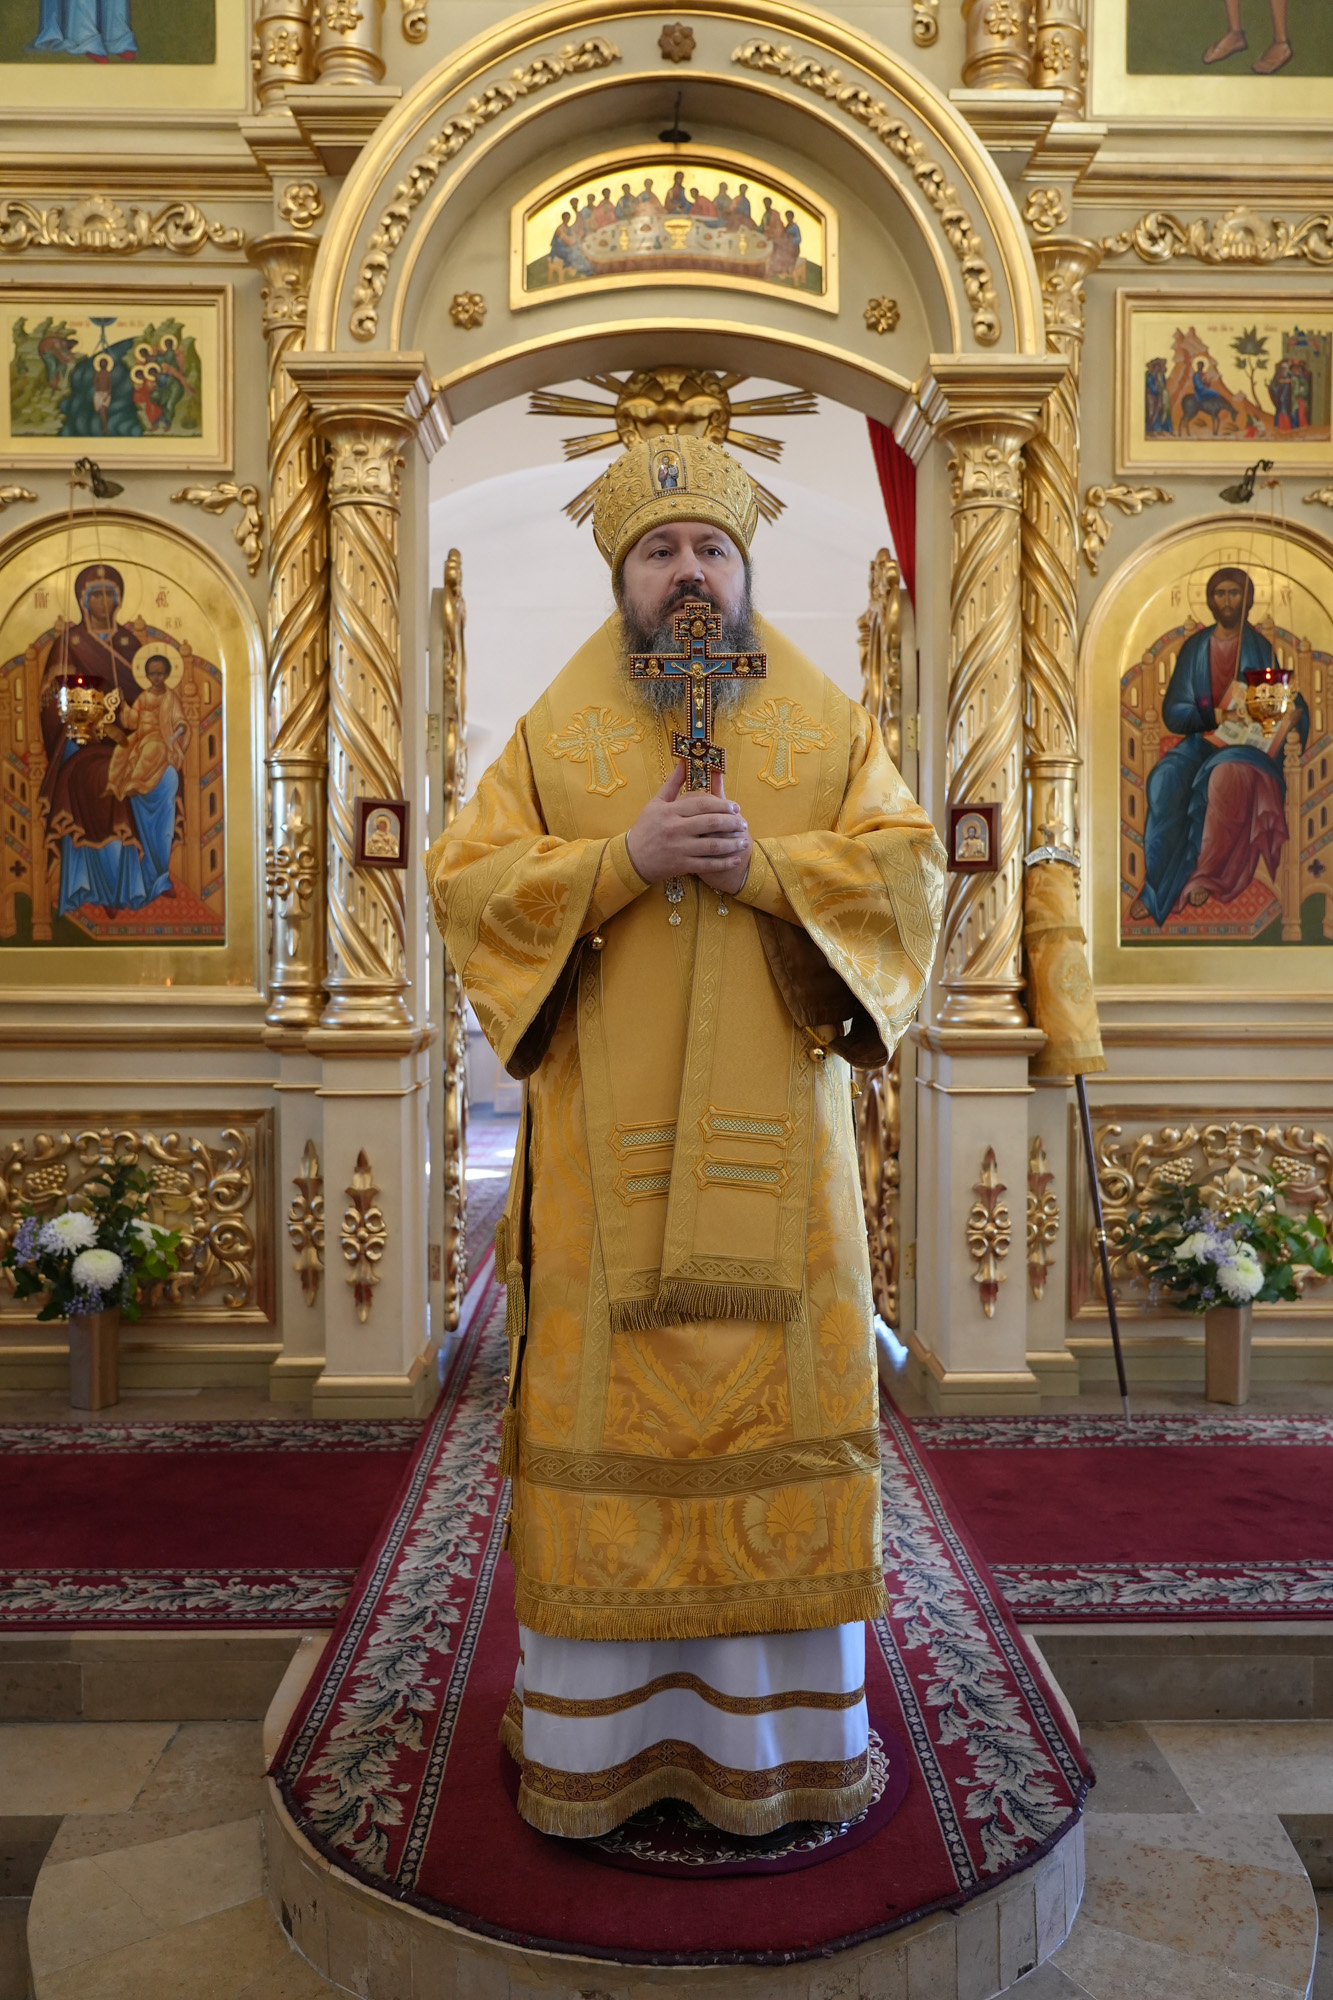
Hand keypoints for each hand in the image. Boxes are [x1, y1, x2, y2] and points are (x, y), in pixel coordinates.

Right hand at [626, 763, 751, 889]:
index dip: (722, 805)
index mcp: (670, 811)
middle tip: (743, 822)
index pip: (702, 804)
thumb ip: (673, 783)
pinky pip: (708, 865)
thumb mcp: (656, 803)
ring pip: (713, 845)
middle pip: (711, 823)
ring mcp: (679, 848)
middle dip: (732, 822)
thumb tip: (684, 762)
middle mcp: (675, 829)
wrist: (632, 858)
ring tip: (744, 839)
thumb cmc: (646, 828)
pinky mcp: (681, 865)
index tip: (736, 807)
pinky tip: (736, 859)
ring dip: (732, 843)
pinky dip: (724, 862)